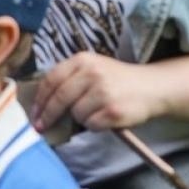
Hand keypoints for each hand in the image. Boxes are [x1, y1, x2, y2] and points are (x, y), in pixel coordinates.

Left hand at [32, 52, 162, 132]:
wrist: (153, 88)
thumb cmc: (120, 81)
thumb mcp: (95, 69)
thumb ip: (71, 78)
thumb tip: (43, 103)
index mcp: (83, 60)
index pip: (51, 80)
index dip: (40, 99)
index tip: (35, 113)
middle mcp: (93, 74)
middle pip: (59, 98)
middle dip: (49, 115)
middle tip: (42, 127)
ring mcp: (103, 92)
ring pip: (76, 114)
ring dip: (82, 118)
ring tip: (96, 113)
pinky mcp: (113, 110)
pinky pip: (91, 125)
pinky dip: (96, 125)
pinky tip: (106, 118)